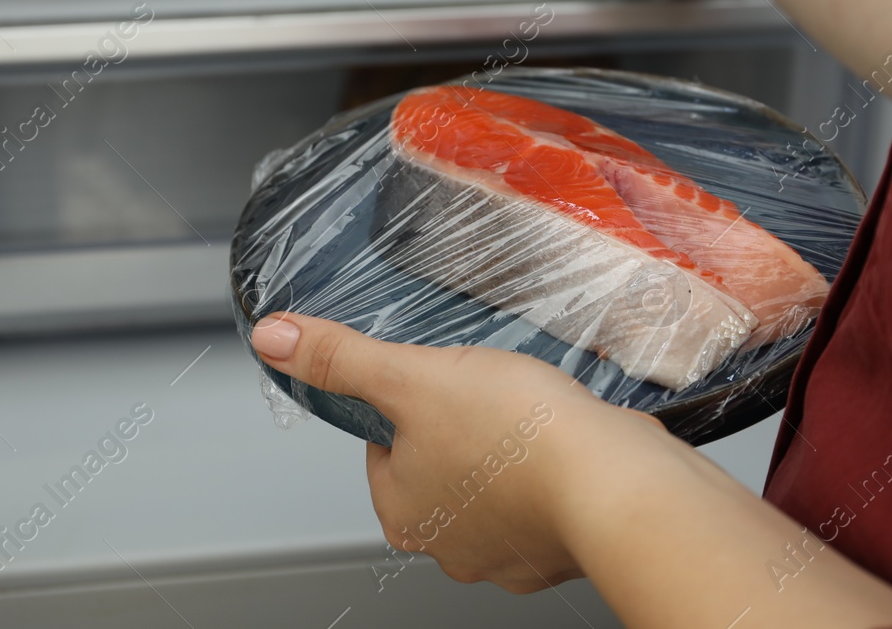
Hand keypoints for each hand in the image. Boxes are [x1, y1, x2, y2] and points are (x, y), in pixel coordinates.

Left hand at [250, 313, 673, 592]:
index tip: (445, 381)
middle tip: (497, 395)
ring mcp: (508, 553)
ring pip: (495, 480)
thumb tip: (274, 339)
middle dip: (467, 422)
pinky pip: (547, 497)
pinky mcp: (559, 548)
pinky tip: (567, 443)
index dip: (415, 398)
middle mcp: (449, 545)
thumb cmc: (521, 436)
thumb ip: (341, 358)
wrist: (617, 483)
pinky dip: (555, 470)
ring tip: (536, 416)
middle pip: (441, 460)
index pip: (386, 441)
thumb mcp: (413, 375)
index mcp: (402, 510)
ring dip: (513, 447)